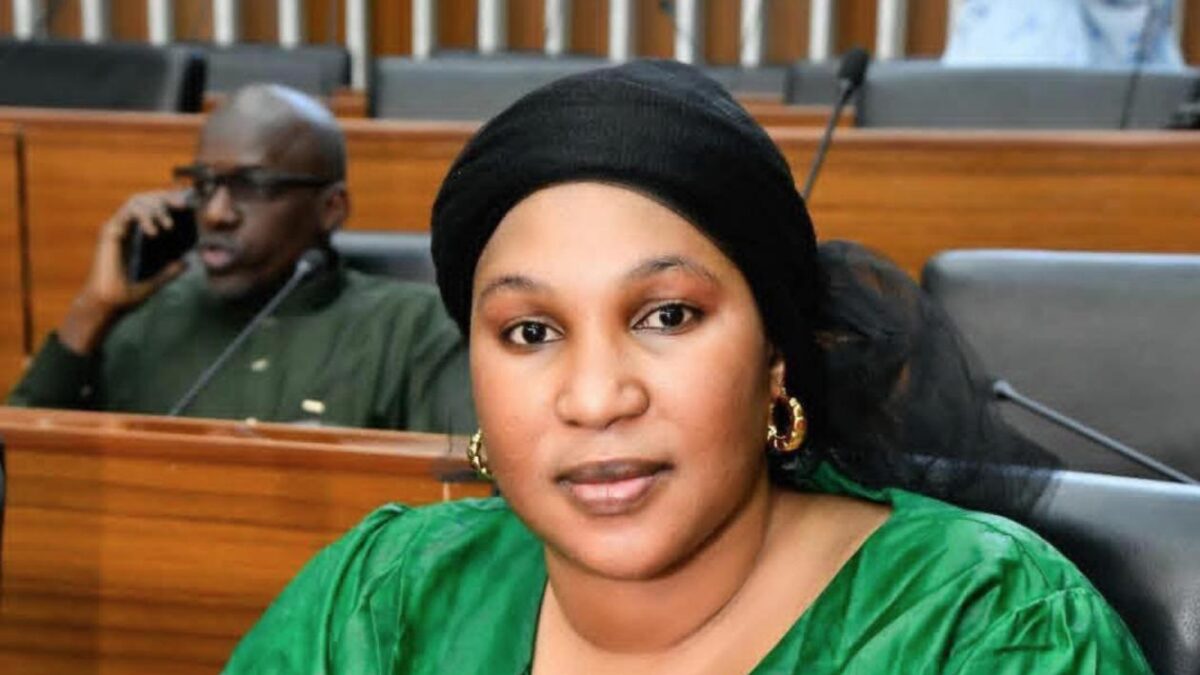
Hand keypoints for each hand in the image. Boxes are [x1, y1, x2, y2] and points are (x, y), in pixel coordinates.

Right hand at [58, 190, 190, 354]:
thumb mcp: (154, 282)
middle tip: (184, 204)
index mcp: (134, 236)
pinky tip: (155, 232)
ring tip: (169, 225)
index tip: (188, 205)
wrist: (108, 305)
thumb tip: (186, 262)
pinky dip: (144, 217)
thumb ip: (169, 271)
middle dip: (166, 197)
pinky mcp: (110, 232)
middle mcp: (124, 228)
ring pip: (137, 201)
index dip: (168, 202)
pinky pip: (128, 213)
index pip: (151, 209)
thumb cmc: (126, 295)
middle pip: (145, 199)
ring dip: (156, 207)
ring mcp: (116, 228)